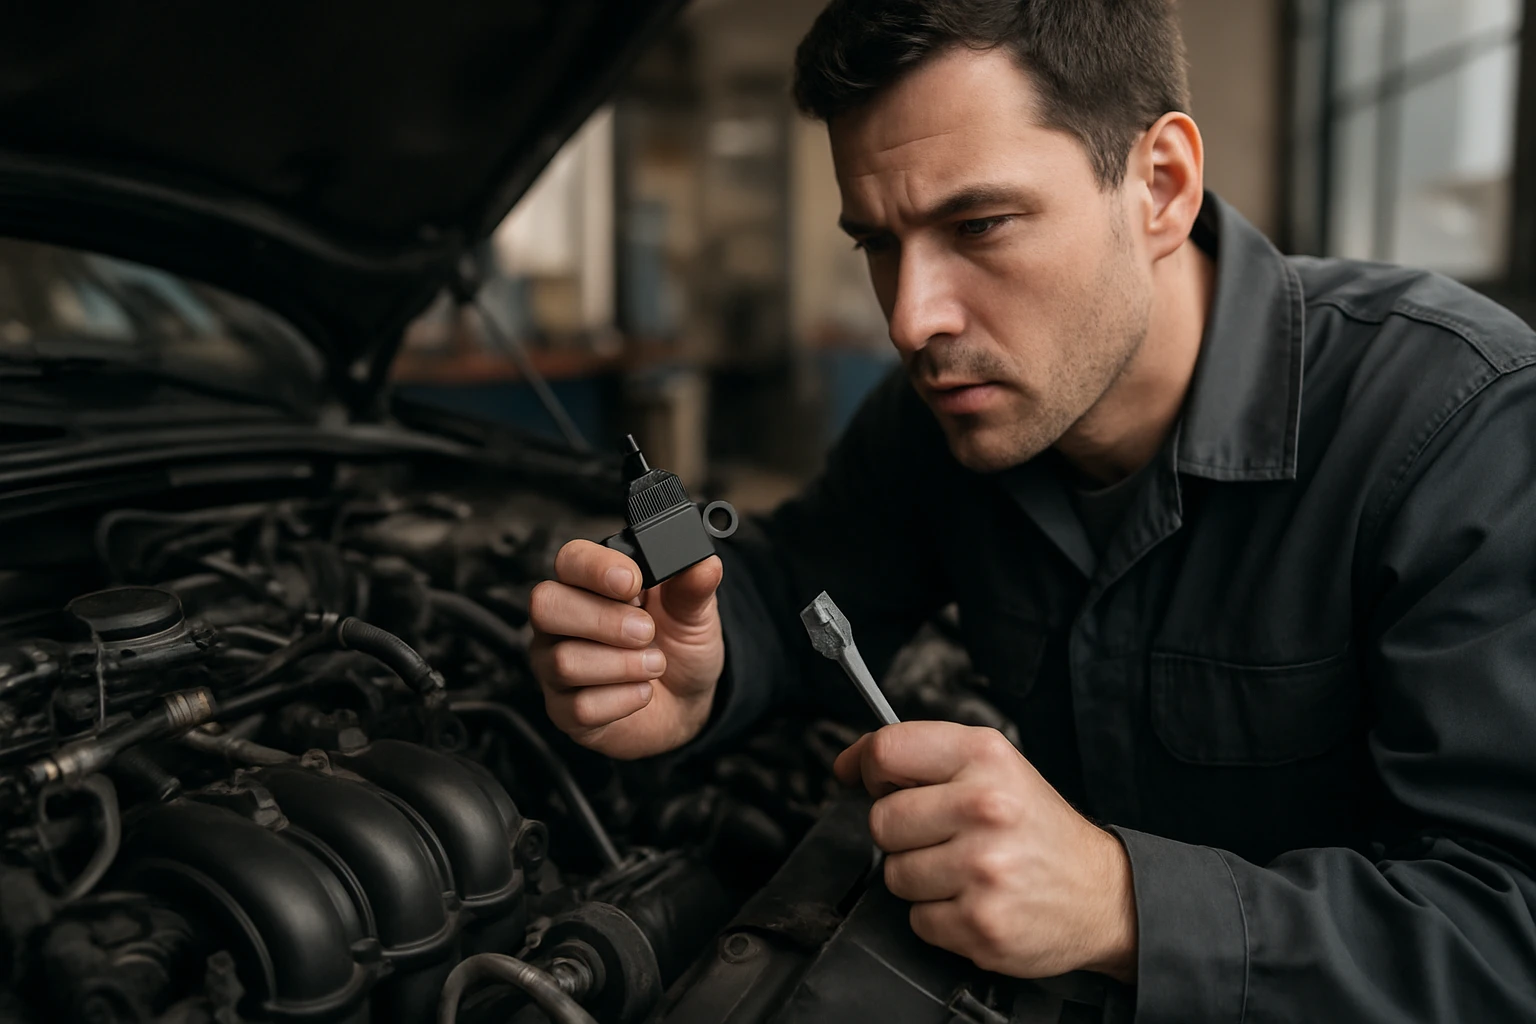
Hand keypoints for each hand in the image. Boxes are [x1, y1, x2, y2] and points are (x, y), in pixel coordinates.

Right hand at [529, 539, 723, 759]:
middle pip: (546, 605)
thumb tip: (705, 564)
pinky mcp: (564, 711)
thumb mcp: (694, 614)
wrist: (686, 702)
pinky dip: (621, 700)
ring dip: (621, 664)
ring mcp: (555, 667)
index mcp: (588, 584)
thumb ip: (694, 588)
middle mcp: (561, 621)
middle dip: (603, 619)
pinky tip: (643, 692)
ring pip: (563, 661)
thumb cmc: (678, 647)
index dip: (596, 567)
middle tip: (646, 631)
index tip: (634, 582)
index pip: (569, 560)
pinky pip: (579, 707)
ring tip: (655, 664)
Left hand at [835, 722, 1136, 981]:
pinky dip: (938, 916)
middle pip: (881, 820)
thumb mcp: (994, 767)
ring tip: (962, 870)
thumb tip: (849, 764)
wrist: (1102, 894)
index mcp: (985, 758)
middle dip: (900, 833)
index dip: (867, 767)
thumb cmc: (1038, 828)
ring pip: (894, 873)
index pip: (887, 750)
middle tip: (939, 835)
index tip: (868, 778)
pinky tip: (972, 900)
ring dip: (919, 878)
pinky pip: (917, 919)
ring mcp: (983, 868)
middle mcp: (985, 807)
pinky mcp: (980, 923)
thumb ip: (925, 757)